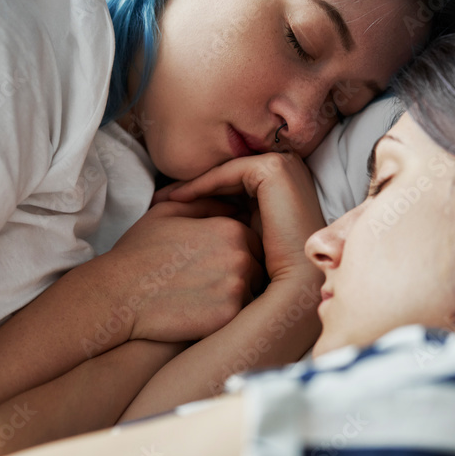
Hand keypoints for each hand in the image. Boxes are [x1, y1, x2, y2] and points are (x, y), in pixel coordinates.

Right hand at [107, 198, 264, 342]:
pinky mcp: (229, 316)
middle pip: (259, 266)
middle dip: (241, 272)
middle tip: (208, 281)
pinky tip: (202, 313)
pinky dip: (228, 315)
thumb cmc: (139, 252)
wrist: (118, 294)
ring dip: (238, 295)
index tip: (212, 261)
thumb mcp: (168, 213)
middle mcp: (240, 255)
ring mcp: (237, 287)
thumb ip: (206, 204)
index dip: (235, 251)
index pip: (253, 239)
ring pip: (254, 292)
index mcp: (231, 229)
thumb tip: (234, 205)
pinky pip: (243, 316)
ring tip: (205, 298)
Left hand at [158, 151, 325, 284]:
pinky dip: (201, 184)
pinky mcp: (274, 169)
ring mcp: (285, 167)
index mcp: (285, 188)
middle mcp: (290, 172)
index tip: (165, 208)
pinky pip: (228, 172)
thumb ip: (229, 222)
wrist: (295, 288)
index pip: (236, 185)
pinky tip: (177, 200)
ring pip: (227, 173)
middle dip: (194, 188)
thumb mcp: (245, 240)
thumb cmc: (270, 274)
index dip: (201, 195)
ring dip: (193, 185)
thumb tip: (192, 212)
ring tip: (162, 200)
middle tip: (158, 200)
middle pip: (230, 177)